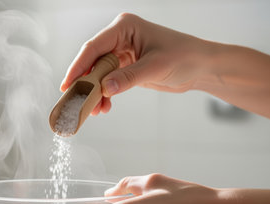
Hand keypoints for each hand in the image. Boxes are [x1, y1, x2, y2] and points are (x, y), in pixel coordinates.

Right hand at [61, 13, 269, 117]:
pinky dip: (104, 95)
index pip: (93, 47)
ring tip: (94, 110)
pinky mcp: (125, 67)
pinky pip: (107, 82)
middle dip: (86, 84)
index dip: (78, 67)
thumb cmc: (185, 56)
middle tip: (77, 103)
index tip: (68, 85)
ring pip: (98, 74)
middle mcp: (119, 38)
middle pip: (92, 62)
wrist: (201, 67)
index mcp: (124, 27)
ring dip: (94, 93)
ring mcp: (121, 53)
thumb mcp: (156, 67)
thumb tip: (104, 88)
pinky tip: (104, 107)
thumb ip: (129, 77)